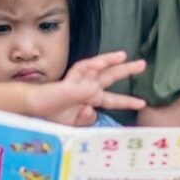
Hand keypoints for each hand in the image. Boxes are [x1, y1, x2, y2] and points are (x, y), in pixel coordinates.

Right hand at [32, 51, 146, 125]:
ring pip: (98, 68)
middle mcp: (88, 88)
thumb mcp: (74, 123)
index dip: (127, 100)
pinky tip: (103, 62)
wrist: (36, 110)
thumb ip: (86, 119)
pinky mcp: (70, 81)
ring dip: (111, 61)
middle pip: (111, 77)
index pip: (113, 99)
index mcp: (90, 98)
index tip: (142, 102)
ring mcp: (80, 82)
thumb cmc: (52, 114)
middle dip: (127, 70)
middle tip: (143, 64)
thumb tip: (92, 111)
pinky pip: (82, 70)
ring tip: (124, 56)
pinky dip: (92, 65)